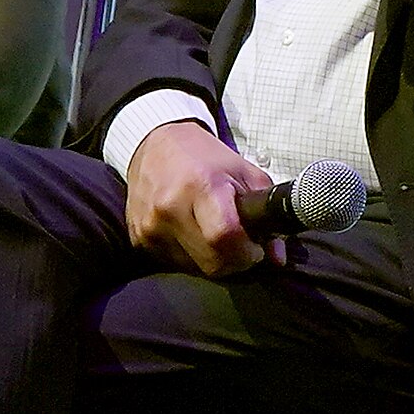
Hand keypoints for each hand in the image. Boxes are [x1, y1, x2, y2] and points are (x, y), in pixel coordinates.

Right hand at [123, 118, 270, 277]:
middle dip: (234, 261)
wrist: (154, 145)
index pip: (225, 237)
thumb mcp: (244, 173)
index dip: (247, 251)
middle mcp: (169, 207)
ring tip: (214, 234)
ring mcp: (149, 225)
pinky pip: (172, 263)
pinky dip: (189, 257)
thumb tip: (276, 257)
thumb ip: (266, 213)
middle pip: (211, 262)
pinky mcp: (136, 237)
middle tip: (240, 244)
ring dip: (211, 260)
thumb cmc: (205, 159)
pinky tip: (192, 235)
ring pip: (193, 268)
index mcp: (201, 187)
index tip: (255, 247)